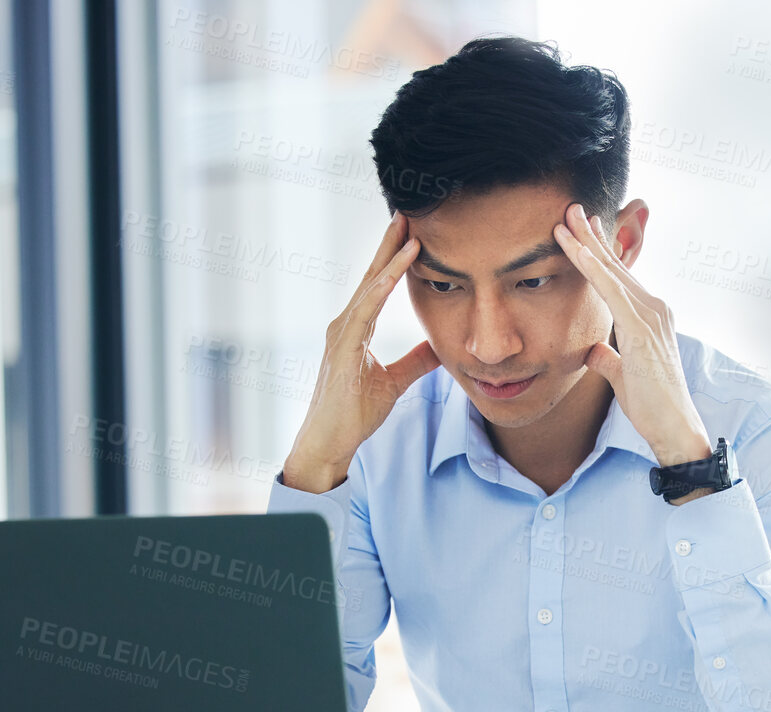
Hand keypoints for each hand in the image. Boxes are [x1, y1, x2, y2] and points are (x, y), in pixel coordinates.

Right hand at [283, 211, 440, 493]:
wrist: (330, 442)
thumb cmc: (354, 413)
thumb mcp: (395, 380)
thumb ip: (415, 360)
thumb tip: (440, 344)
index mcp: (357, 328)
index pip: (379, 285)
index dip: (395, 257)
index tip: (414, 231)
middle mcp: (345, 323)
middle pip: (372, 276)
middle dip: (390, 244)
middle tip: (408, 211)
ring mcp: (341, 334)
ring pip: (369, 287)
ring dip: (389, 258)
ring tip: (408, 231)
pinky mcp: (343, 348)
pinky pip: (365, 311)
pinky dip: (381, 289)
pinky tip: (395, 271)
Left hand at [552, 203, 711, 470]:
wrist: (673, 426)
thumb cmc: (652, 405)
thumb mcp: (621, 375)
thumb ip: (608, 359)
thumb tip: (594, 351)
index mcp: (650, 317)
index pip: (619, 278)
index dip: (599, 252)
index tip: (582, 229)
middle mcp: (654, 308)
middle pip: (616, 265)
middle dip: (592, 235)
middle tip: (571, 207)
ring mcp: (651, 315)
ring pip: (612, 272)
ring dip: (586, 244)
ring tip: (565, 219)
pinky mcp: (642, 328)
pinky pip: (612, 291)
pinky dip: (593, 268)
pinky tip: (577, 251)